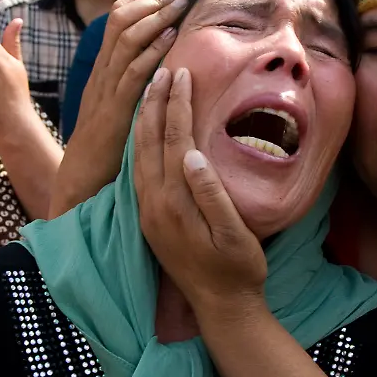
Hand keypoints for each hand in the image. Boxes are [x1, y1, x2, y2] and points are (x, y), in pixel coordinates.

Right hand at [55, 0, 186, 212]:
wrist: (82, 173)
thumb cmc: (106, 141)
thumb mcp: (118, 102)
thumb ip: (133, 80)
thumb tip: (160, 61)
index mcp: (103, 67)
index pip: (118, 19)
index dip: (143, 0)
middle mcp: (103, 70)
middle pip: (120, 19)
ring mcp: (107, 87)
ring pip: (125, 38)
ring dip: (155, 17)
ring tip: (180, 3)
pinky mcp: (116, 108)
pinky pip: (133, 72)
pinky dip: (153, 51)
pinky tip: (172, 38)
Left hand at [133, 67, 266, 308]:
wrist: (220, 308)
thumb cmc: (238, 270)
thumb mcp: (234, 235)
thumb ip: (212, 195)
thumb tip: (194, 155)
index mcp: (175, 203)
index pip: (173, 141)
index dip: (177, 105)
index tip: (181, 73)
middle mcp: (154, 204)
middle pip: (149, 141)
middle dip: (154, 102)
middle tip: (162, 68)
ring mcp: (148, 212)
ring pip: (139, 153)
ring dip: (145, 118)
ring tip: (151, 89)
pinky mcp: (149, 218)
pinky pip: (139, 169)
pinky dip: (142, 141)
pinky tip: (147, 129)